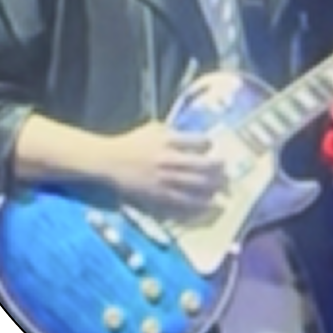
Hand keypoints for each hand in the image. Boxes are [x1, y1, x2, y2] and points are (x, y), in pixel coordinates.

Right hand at [101, 121, 225, 216]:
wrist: (108, 162)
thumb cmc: (131, 143)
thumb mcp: (152, 129)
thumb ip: (173, 131)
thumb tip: (194, 137)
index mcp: (166, 141)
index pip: (198, 141)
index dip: (208, 143)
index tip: (211, 146)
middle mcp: (167, 160)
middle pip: (202, 165)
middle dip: (218, 168)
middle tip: (225, 169)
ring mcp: (163, 179)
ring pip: (196, 185)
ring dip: (213, 187)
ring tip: (221, 187)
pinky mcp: (157, 195)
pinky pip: (182, 202)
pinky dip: (197, 204)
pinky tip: (207, 204)